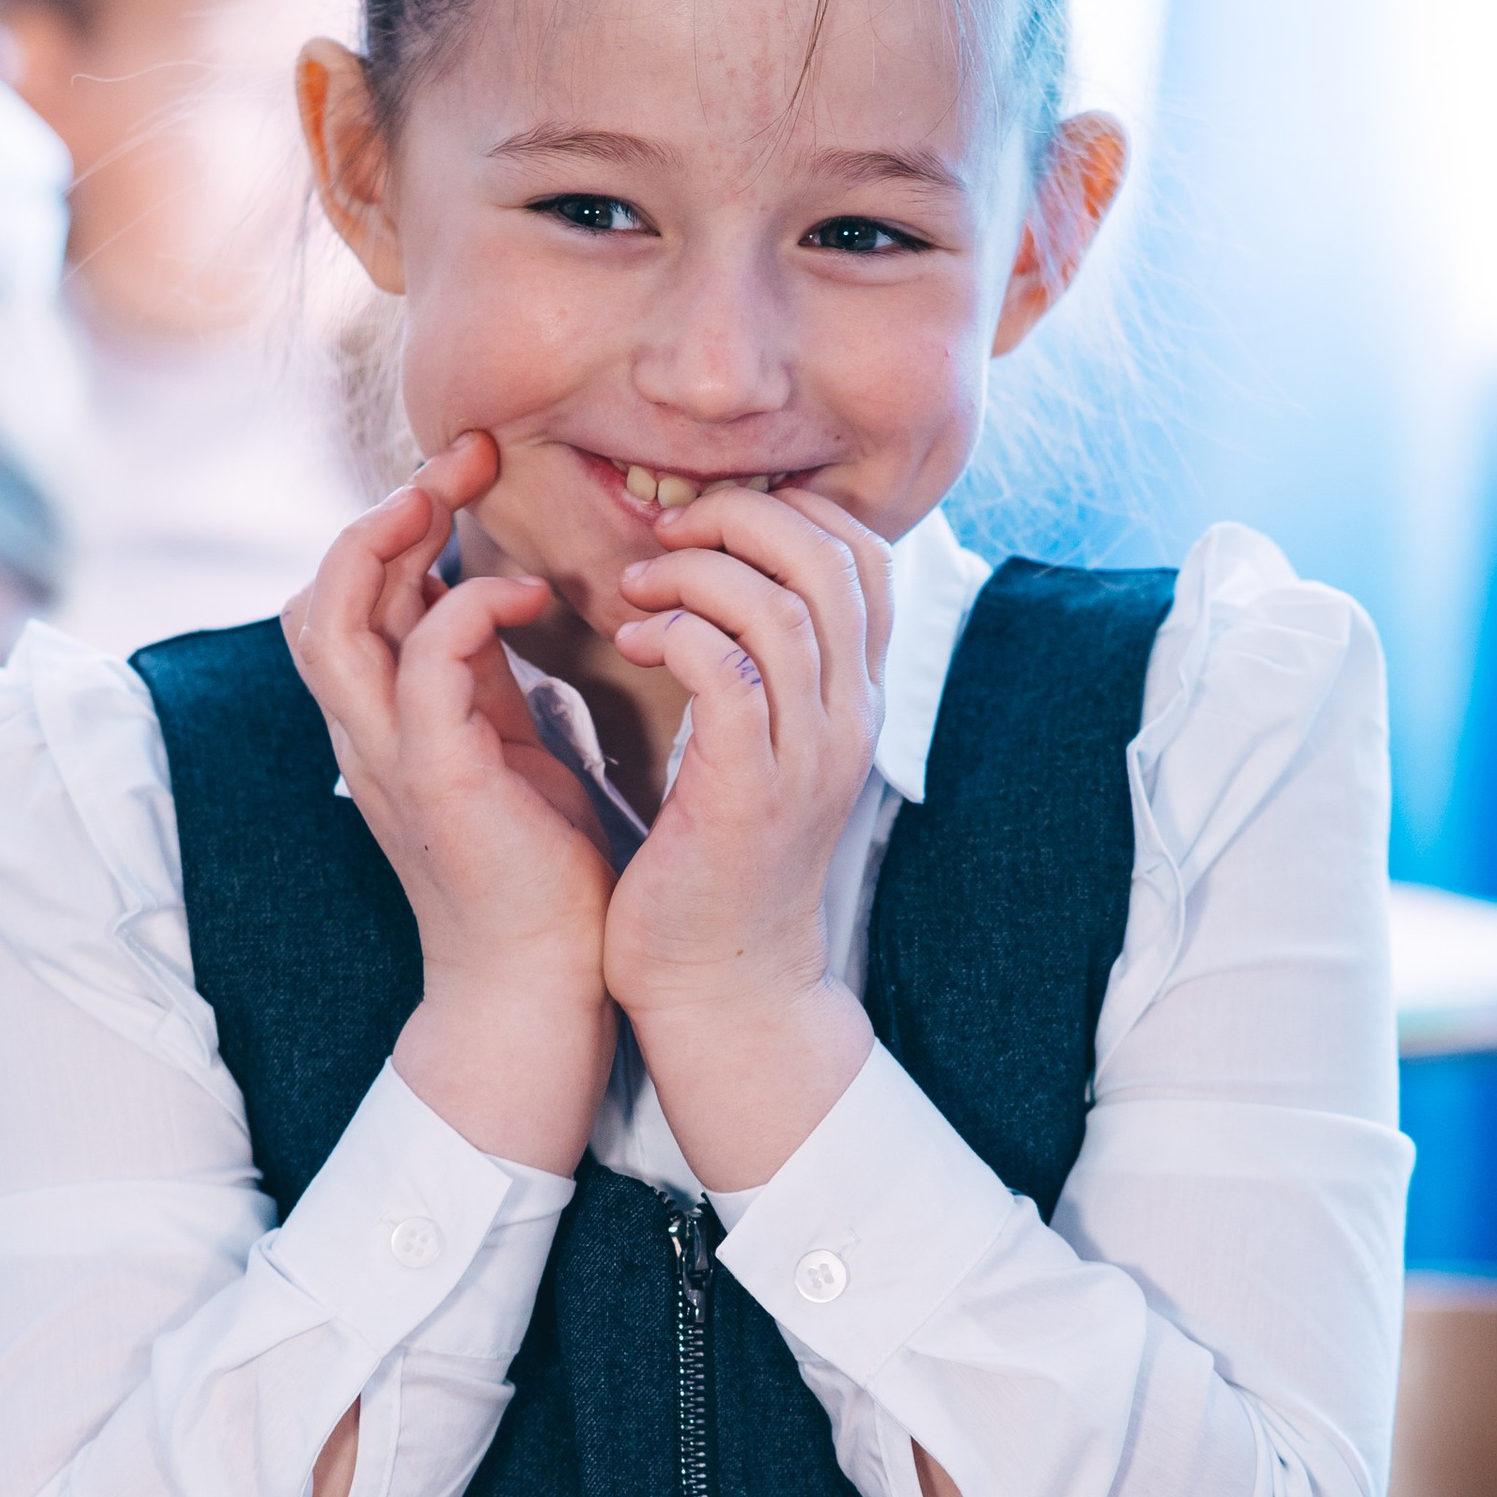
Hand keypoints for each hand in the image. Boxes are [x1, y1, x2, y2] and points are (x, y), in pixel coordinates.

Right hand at [284, 434, 615, 1169]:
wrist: (543, 986)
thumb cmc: (541, 873)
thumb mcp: (507, 747)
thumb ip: (484, 675)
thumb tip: (492, 591)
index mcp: (386, 721)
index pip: (347, 596)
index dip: (391, 521)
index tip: (469, 469)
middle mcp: (368, 733)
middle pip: (318, 591)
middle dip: (380, 508)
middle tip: (463, 455)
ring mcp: (390, 757)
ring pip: (334, 619)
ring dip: (387, 540)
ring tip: (452, 496)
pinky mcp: (435, 781)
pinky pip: (420, 668)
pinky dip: (465, 610)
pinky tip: (527, 596)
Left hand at [602, 486, 888, 1189]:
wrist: (721, 985)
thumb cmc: (719, 863)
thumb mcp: (761, 755)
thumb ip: (762, 674)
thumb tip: (721, 585)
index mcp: (854, 700)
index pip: (866, 556)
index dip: (792, 511)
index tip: (712, 527)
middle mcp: (847, 719)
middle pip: (830, 558)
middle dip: (739, 520)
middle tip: (668, 535)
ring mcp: (806, 755)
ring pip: (779, 604)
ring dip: (694, 576)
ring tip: (636, 592)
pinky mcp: (749, 789)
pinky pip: (725, 670)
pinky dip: (673, 635)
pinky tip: (631, 644)